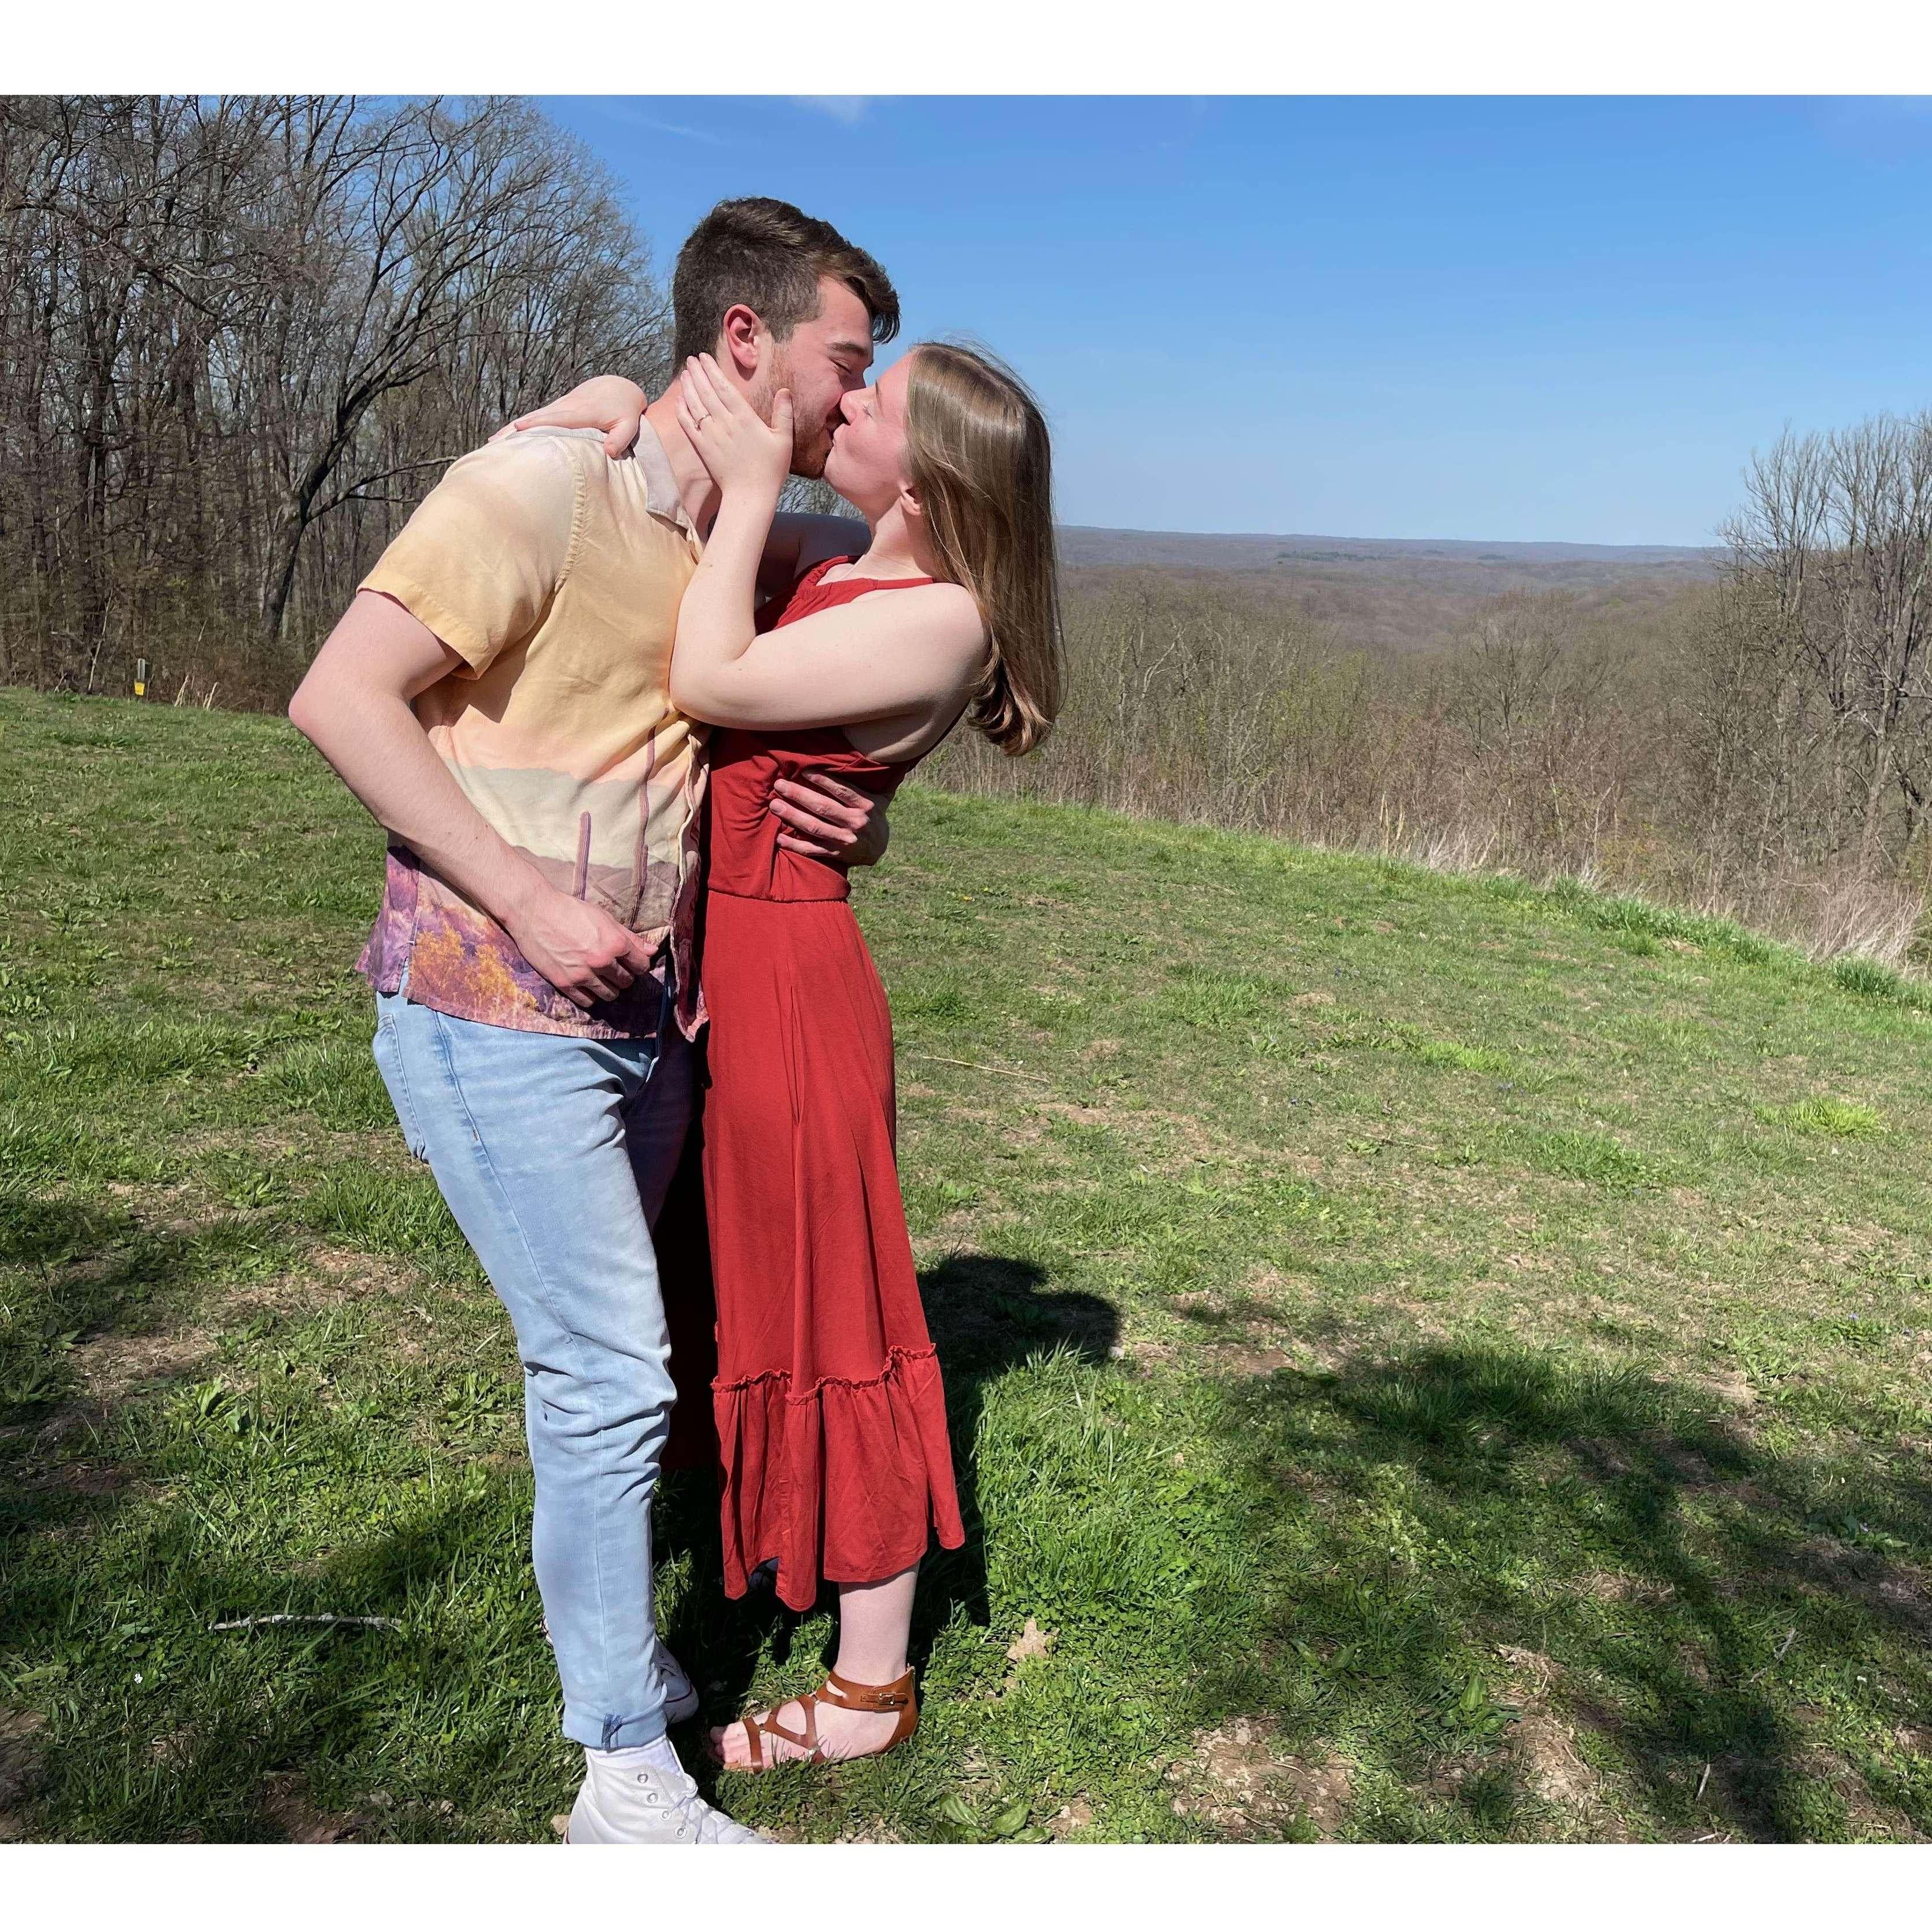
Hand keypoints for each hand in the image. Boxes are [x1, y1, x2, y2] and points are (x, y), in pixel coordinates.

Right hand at [491, 374, 648, 460]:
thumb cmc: (625, 410)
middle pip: (536, 418)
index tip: (519, 429)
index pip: (556, 419)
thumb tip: (609, 452)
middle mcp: (565, 408)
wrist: (617, 388)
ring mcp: (558, 408)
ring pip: (531, 418)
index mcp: (581, 412)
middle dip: (515, 429)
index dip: (537, 424)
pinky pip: (535, 419)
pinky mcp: (556, 411)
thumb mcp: (630, 425)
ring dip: (512, 429)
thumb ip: (621, 438)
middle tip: (494, 442)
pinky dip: (520, 428)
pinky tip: (505, 438)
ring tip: (492, 444)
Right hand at [505, 883, 659, 1009]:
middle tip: (614, 968)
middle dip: (624, 976)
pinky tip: (587, 984)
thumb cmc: (570, 910)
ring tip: (601, 977)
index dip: (639, 964)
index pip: (641, 966)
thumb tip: (653, 950)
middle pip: (626, 982)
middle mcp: (601, 961)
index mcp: (615, 943)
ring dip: (609, 988)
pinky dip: (591, 996)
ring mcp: (582, 975)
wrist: (533, 911)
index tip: (632, 962)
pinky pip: (588, 1002)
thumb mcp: (604, 918)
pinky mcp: (564, 983)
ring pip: (610, 995)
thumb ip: (630, 937)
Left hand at [675, 355, 791, 499]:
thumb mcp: (784, 440)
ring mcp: (711, 435)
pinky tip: (679, 400)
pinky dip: (682, 410)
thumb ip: (784, 414)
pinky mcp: (702, 448)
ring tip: (685, 373)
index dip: (712, 370)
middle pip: (706, 391)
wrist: (750, 495)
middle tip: (691, 360)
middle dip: (697, 373)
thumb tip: (785, 390)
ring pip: (695, 404)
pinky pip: (688, 425)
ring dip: (688, 387)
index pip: (724, 387)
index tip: (704, 357)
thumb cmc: (771, 469)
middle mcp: (724, 422)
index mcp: (744, 417)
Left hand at [770, 773, 889, 866]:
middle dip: (799, 795)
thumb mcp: (883, 798)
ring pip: (815, 827)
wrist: (879, 851)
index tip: (804, 771)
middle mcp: (855, 822)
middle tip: (779, 785)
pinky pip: (812, 850)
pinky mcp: (835, 854)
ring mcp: (844, 840)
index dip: (823, 780)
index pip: (842, 790)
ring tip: (775, 805)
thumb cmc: (875, 818)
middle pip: (823, 807)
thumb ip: (885, 779)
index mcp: (866, 806)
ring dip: (792, 816)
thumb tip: (902, 758)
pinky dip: (795, 845)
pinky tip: (779, 838)